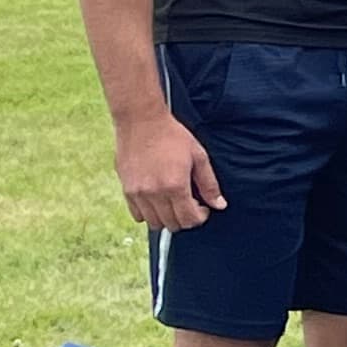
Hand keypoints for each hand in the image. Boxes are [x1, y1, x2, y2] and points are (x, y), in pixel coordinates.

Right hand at [114, 105, 222, 233]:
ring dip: (167, 218)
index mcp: (175, 186)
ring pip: (154, 223)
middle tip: (189, 203)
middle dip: (185, 218)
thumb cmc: (171, 135)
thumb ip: (209, 184)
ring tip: (173, 202)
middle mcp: (155, 194)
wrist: (141, 121)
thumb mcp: (198, 156)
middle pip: (173, 225)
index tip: (202, 207)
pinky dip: (149, 213)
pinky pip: (137, 215)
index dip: (200, 217)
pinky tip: (157, 200)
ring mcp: (138, 193)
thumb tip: (219, 205)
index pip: (189, 220)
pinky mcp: (126, 190)